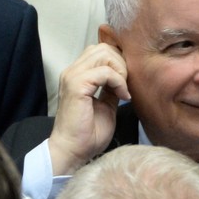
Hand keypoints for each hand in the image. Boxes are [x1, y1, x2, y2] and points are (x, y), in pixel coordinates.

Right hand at [47, 42, 130, 175]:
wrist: (73, 151)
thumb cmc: (87, 134)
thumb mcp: (106, 105)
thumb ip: (111, 88)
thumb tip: (123, 78)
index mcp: (77, 74)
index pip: (100, 51)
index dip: (118, 63)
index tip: (125, 85)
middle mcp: (72, 71)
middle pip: (103, 48)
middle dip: (121, 64)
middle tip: (125, 86)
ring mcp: (72, 77)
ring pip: (104, 54)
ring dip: (120, 71)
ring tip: (122, 91)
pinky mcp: (77, 86)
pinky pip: (105, 72)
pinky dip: (118, 82)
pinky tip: (122, 97)